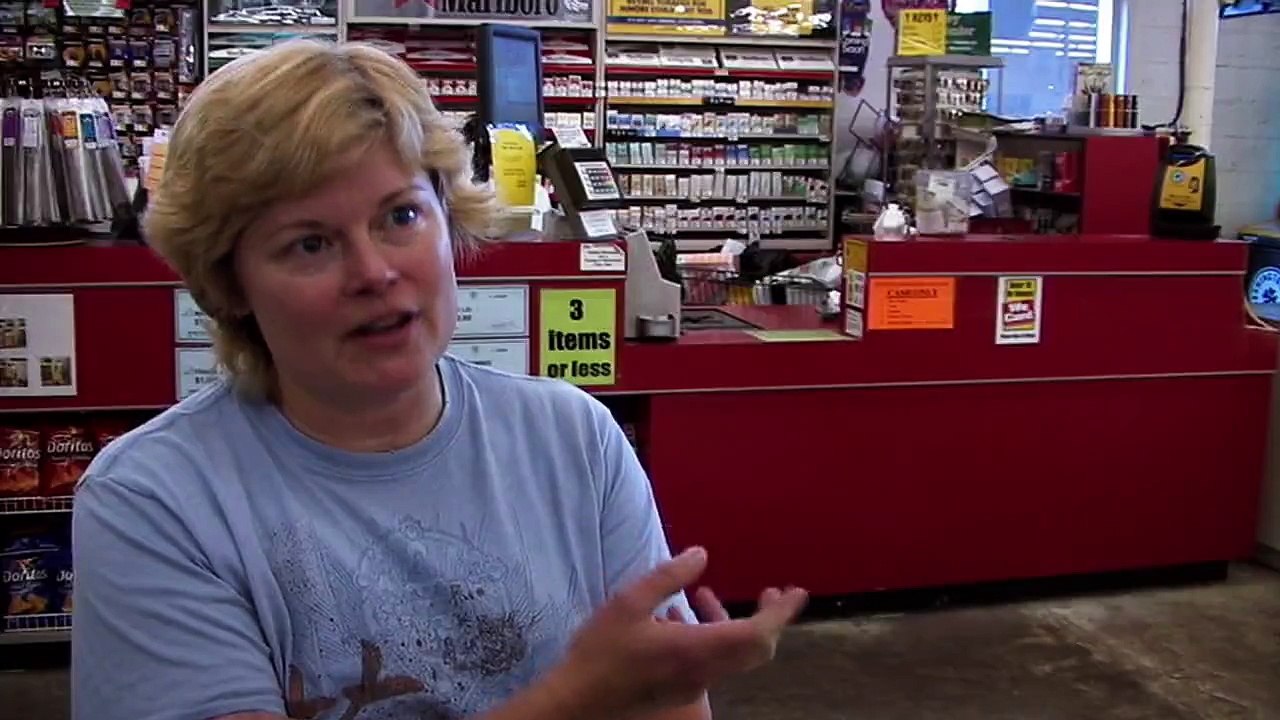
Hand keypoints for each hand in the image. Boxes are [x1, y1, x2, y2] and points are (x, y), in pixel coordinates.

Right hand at [549, 547, 806, 719]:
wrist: (579, 702)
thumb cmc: (601, 651)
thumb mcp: (629, 602)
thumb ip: (668, 576)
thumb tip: (701, 554)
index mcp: (697, 649)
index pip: (757, 634)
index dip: (781, 613)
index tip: (795, 592)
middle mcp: (704, 670)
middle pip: (756, 649)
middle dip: (769, 618)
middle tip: (770, 592)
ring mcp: (693, 684)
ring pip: (732, 655)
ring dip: (731, 624)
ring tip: (705, 595)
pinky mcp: (679, 689)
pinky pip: (710, 661)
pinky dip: (708, 636)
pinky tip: (674, 617)